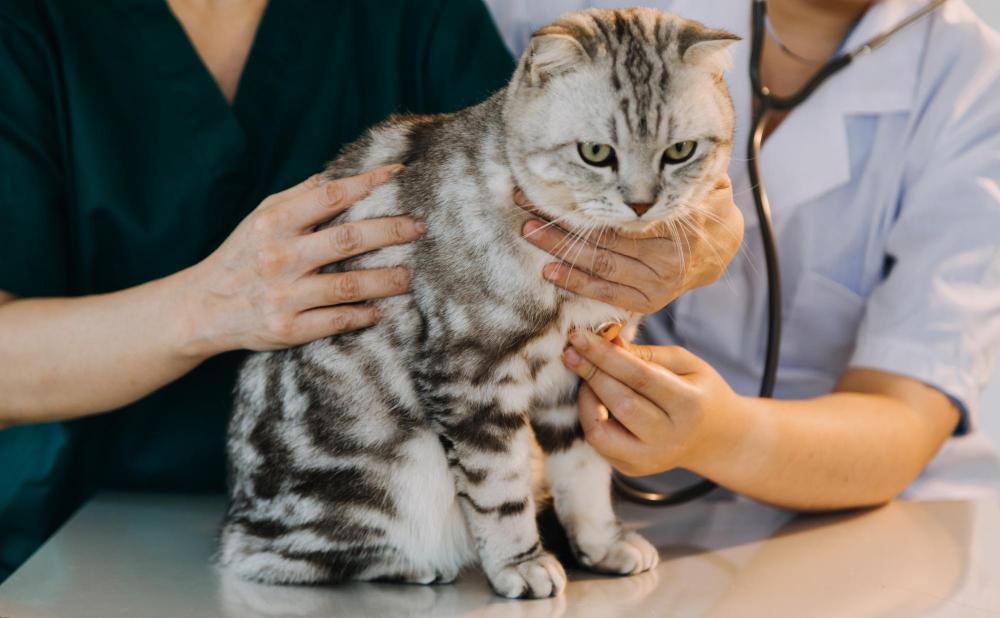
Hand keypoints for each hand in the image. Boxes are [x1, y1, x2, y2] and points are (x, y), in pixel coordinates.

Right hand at [186, 165, 424, 353]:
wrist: (201, 309)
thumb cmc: (240, 256)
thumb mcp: (259, 218)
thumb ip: (297, 197)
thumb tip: (337, 176)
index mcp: (274, 223)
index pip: (330, 196)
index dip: (368, 183)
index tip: (400, 174)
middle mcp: (280, 256)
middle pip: (348, 239)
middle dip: (391, 231)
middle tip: (421, 228)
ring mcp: (285, 294)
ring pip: (349, 284)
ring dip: (387, 279)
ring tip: (412, 276)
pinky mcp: (288, 328)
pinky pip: (336, 321)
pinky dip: (364, 315)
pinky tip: (383, 310)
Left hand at [518, 177, 742, 313]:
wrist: (722, 248)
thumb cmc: (703, 203)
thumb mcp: (701, 178)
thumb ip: (680, 166)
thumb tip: (655, 139)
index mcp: (681, 222)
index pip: (623, 211)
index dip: (584, 199)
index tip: (553, 185)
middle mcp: (668, 256)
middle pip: (606, 237)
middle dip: (562, 222)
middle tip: (527, 207)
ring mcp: (659, 282)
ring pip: (601, 264)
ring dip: (560, 250)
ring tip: (530, 233)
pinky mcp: (650, 301)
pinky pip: (607, 292)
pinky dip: (578, 282)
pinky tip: (550, 271)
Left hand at [560, 329, 741, 476]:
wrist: (715, 438)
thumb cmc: (698, 391)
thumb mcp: (686, 363)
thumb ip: (647, 354)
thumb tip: (608, 342)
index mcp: (690, 406)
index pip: (640, 377)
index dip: (606, 356)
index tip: (579, 336)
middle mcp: (670, 438)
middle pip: (620, 403)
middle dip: (591, 373)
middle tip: (571, 351)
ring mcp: (650, 459)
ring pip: (601, 432)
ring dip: (585, 400)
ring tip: (585, 376)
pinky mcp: (632, 469)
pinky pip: (599, 444)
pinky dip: (590, 417)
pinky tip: (594, 398)